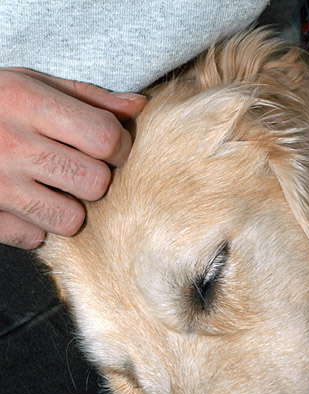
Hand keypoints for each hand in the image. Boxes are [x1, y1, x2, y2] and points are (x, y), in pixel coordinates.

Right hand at [0, 68, 145, 247]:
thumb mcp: (32, 84)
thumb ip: (88, 97)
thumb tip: (139, 108)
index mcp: (27, 102)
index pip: (107, 138)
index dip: (118, 146)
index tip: (108, 148)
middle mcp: (12, 144)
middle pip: (95, 183)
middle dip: (96, 179)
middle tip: (78, 169)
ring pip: (72, 220)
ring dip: (70, 208)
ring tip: (52, 189)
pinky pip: (36, 238)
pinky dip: (35, 226)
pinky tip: (23, 204)